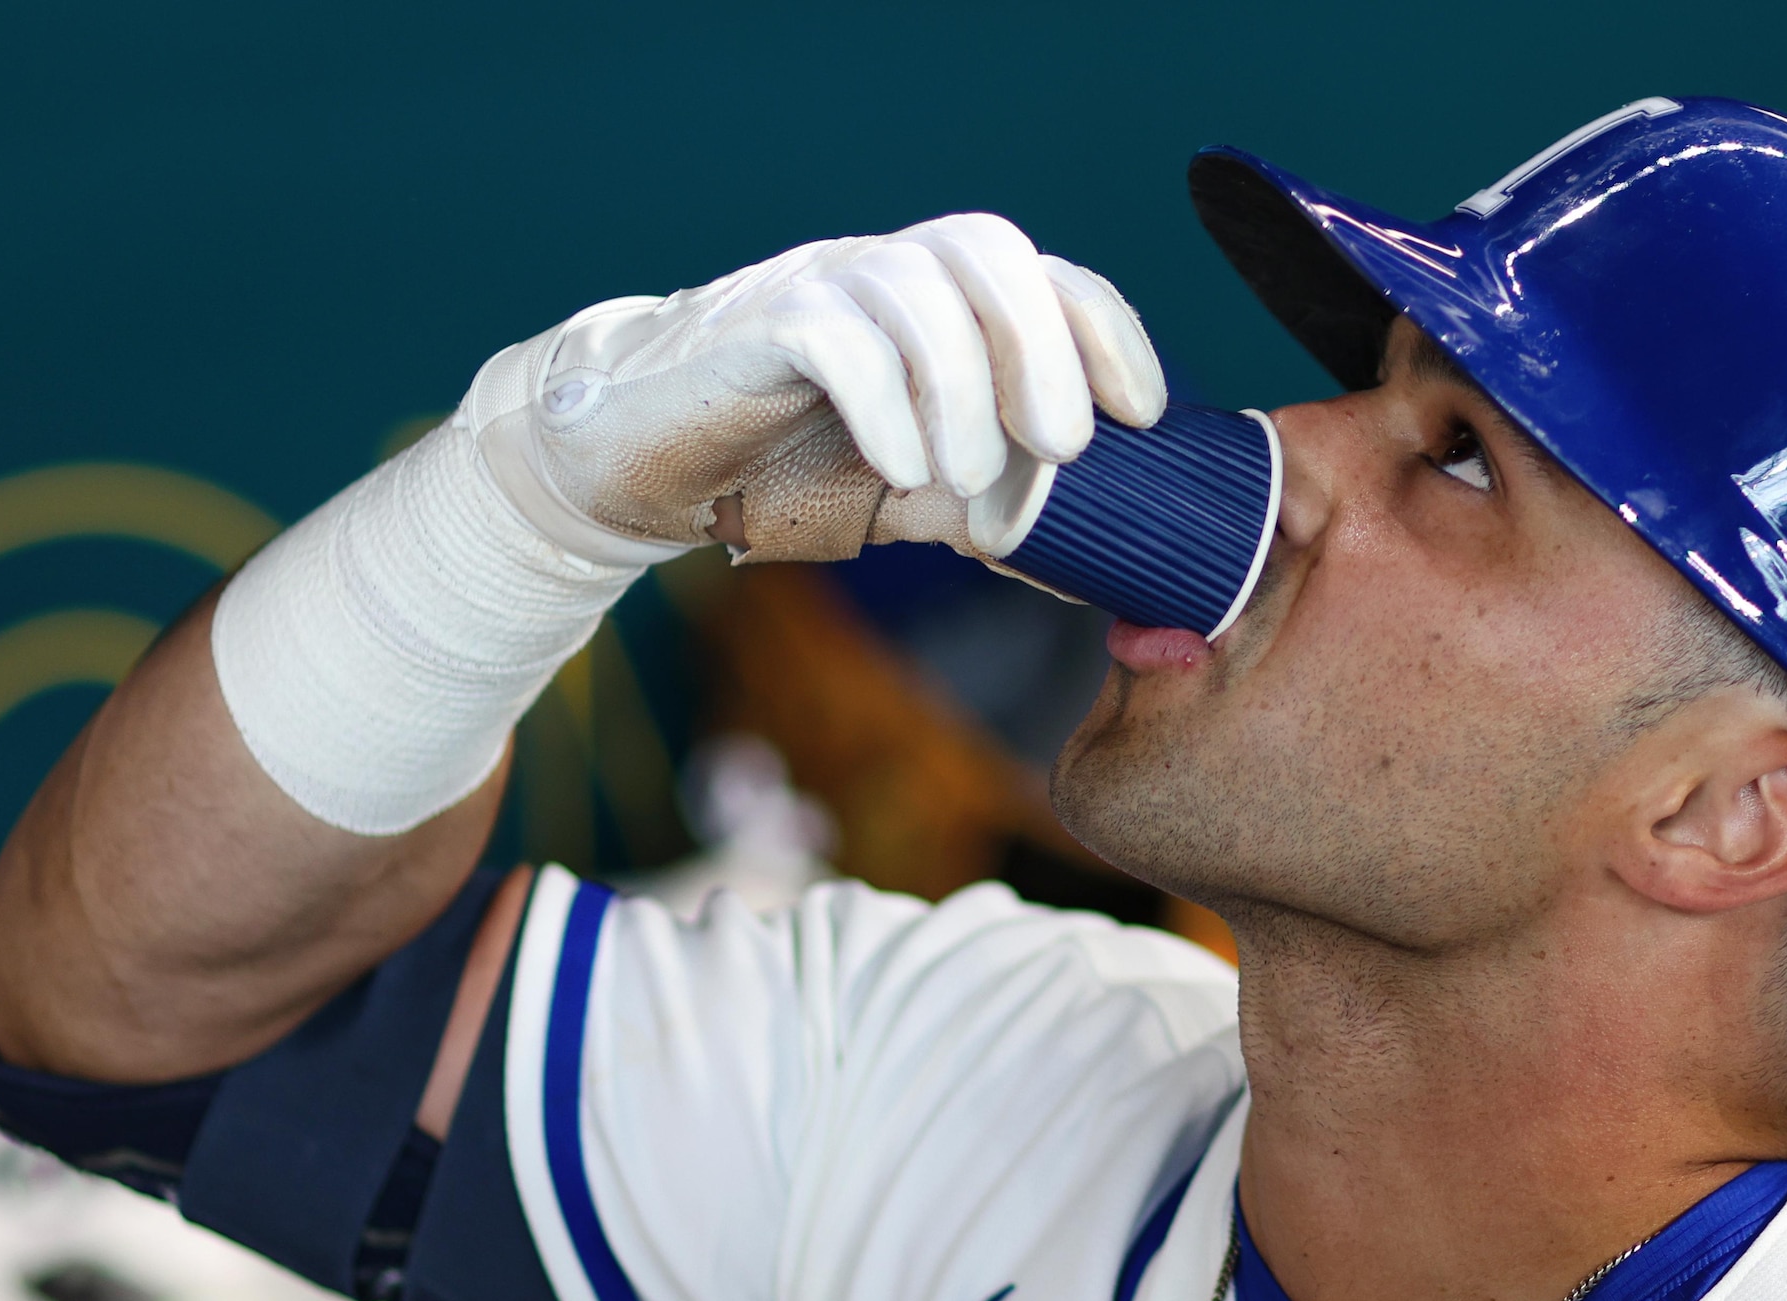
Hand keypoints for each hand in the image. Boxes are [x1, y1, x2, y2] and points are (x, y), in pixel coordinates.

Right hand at [462, 215, 1168, 565]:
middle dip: (1044, 348)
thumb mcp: (918, 490)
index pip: (1046, 274)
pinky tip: (900, 467)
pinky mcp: (754, 324)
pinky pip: (833, 331)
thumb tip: (1099, 562)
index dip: (1106, 331)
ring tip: (969, 476)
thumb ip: (999, 506)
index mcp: (942, 300)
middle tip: (1062, 448)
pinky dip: (884, 401)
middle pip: (988, 251)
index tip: (1144, 415)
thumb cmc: (790, 464)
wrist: (642, 460)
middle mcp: (886, 272)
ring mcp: (817, 285)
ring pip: (913, 286)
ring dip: (964, 386)